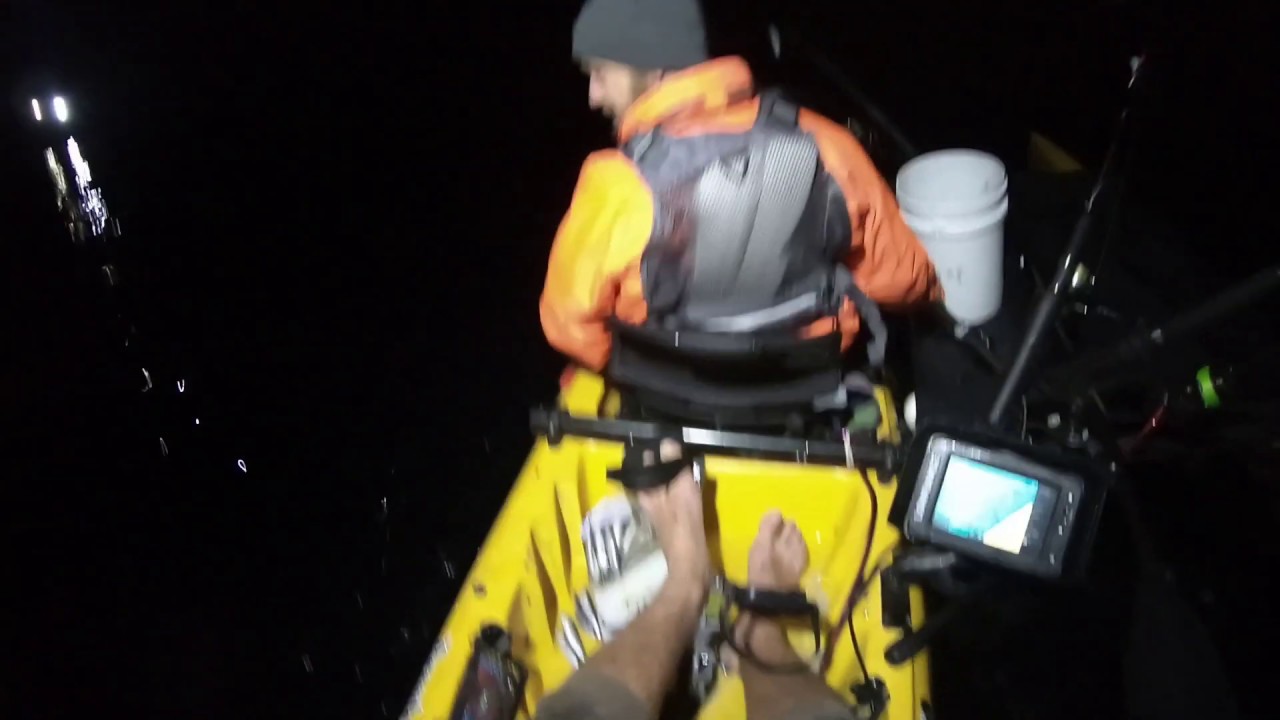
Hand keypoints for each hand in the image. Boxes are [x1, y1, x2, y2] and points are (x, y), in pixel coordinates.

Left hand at [632, 440, 710, 604]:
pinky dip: (678, 489)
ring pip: (661, 489)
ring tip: (681, 463)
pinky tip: (688, 486)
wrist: (690, 569)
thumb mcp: (682, 496)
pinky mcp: (673, 524)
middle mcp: (651, 504)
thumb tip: (667, 444)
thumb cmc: (685, 531)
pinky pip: (672, 499)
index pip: (642, 467)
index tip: (659, 441)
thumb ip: (675, 471)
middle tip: (672, 449)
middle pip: (650, 478)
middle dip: (658, 463)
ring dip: (668, 476)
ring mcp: (662, 515)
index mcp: (649, 496)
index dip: (648, 453)